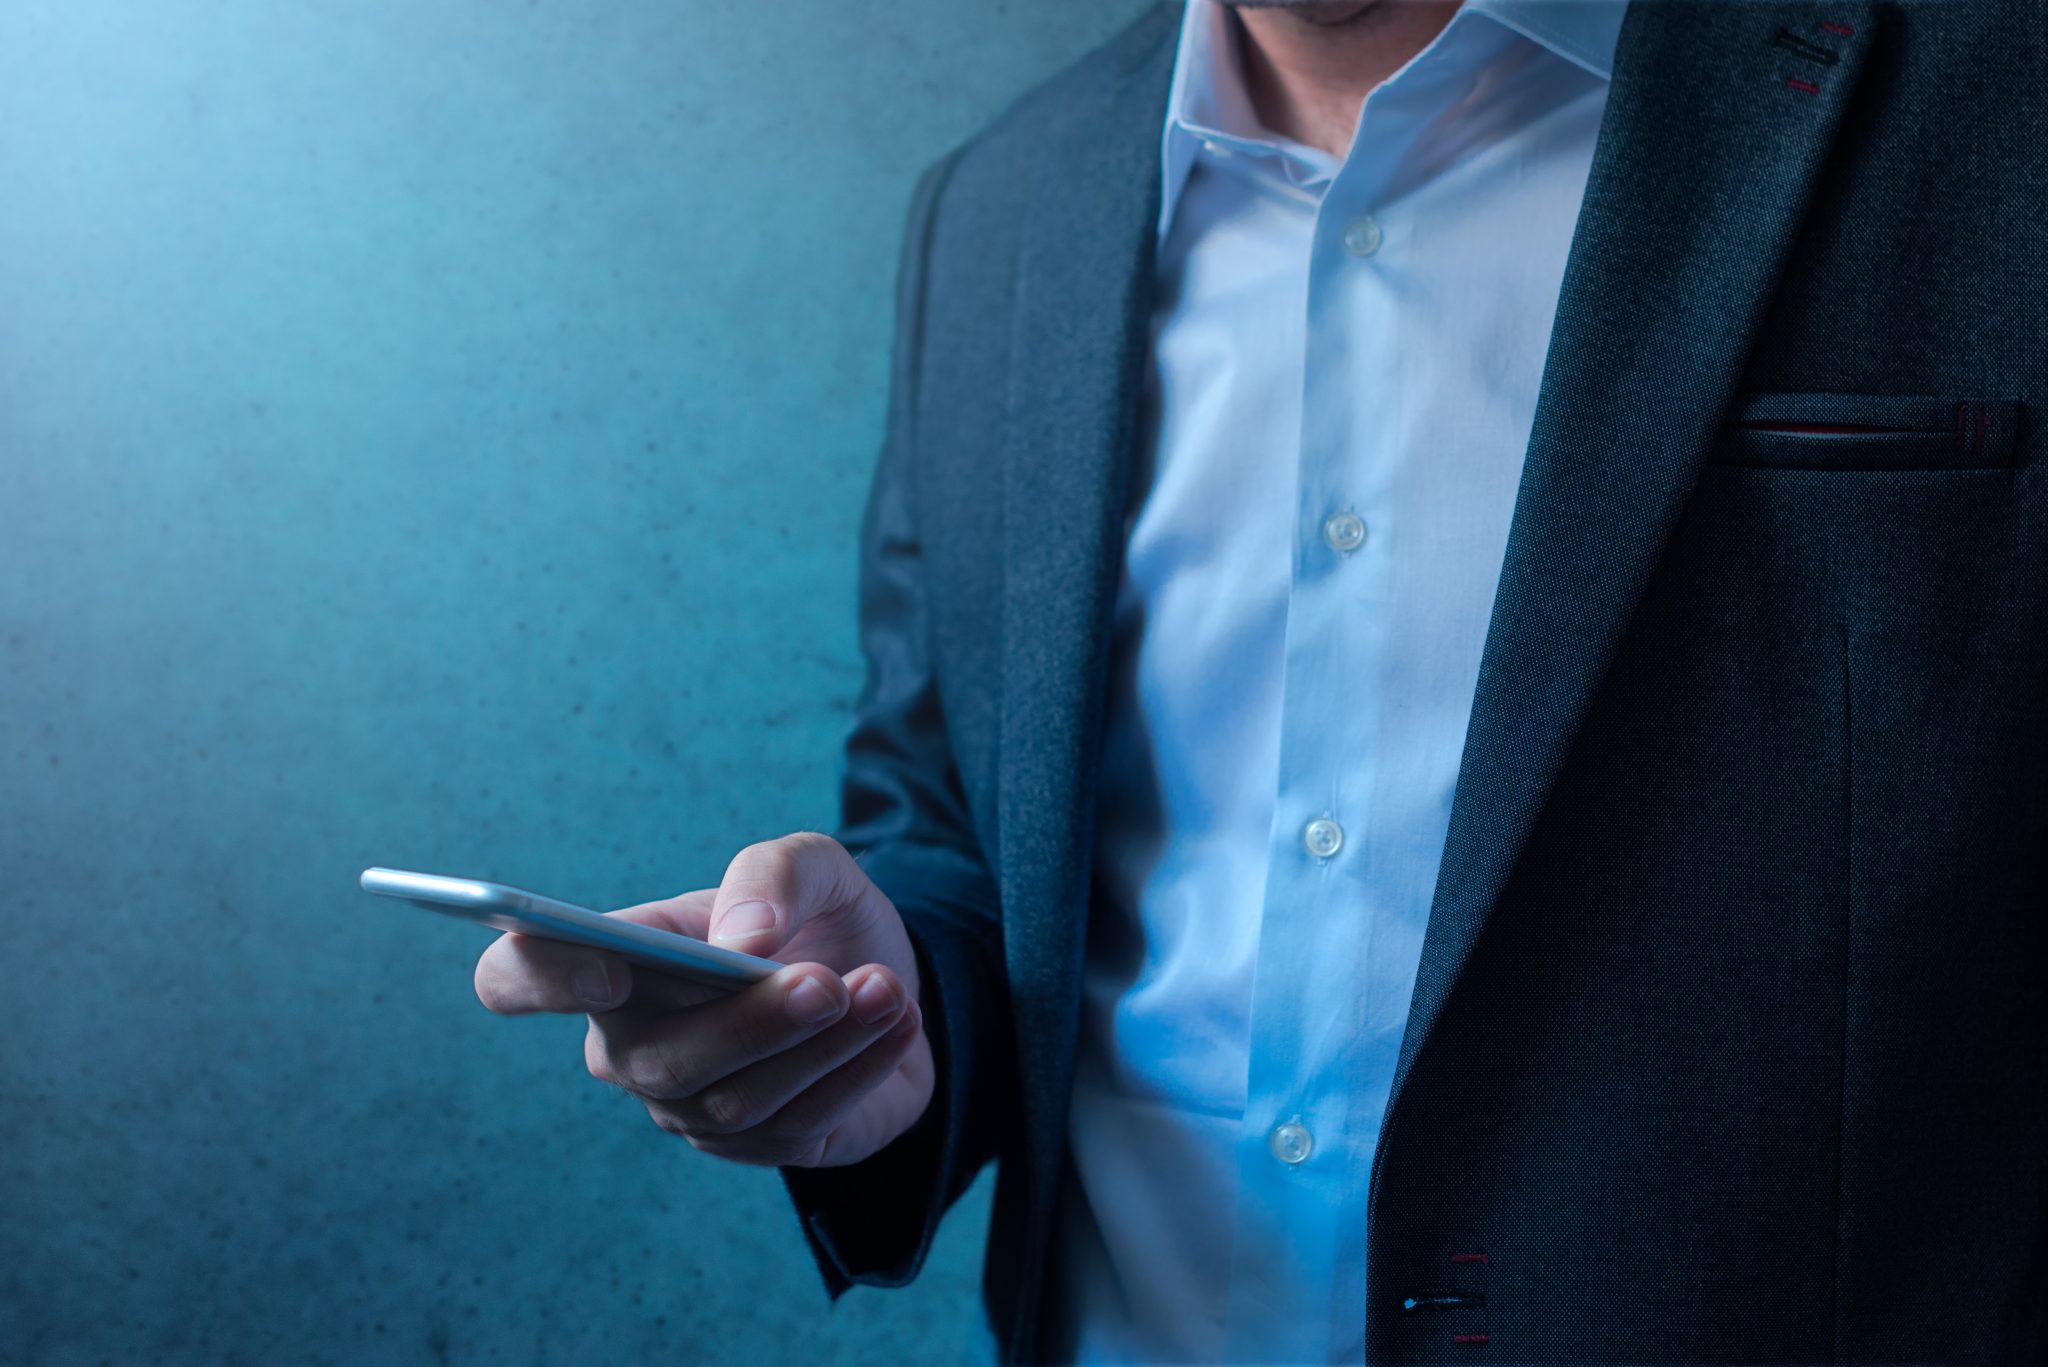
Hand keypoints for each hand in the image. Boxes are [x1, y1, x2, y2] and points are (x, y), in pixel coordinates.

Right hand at [472, 832, 931, 1167]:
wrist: (886, 977)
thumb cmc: (814, 917)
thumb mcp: (812, 864)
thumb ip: (772, 875)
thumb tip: (744, 940)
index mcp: (613, 958)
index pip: (517, 977)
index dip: (541, 978)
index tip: (611, 970)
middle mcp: (631, 1042)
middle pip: (656, 1059)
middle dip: (750, 1023)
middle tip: (828, 983)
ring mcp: (687, 1105)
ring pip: (734, 1100)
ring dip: (823, 1045)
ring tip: (887, 989)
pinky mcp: (752, 1146)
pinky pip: (794, 1129)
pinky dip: (854, 1072)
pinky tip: (895, 1023)